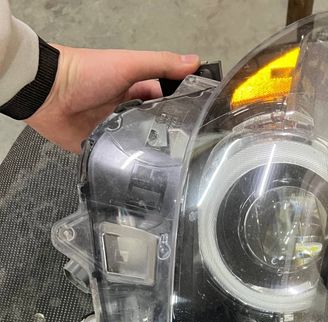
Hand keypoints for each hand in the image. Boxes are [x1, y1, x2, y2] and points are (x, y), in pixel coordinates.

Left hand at [26, 45, 199, 152]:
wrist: (48, 92)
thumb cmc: (86, 72)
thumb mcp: (128, 64)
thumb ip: (160, 64)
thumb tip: (194, 61)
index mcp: (134, 91)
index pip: (164, 102)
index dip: (180, 111)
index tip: (199, 124)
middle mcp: (126, 112)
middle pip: (153, 128)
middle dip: (167, 139)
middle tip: (187, 153)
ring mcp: (113, 131)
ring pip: (138, 147)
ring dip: (148, 156)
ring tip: (169, 168)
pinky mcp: (99, 148)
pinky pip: (117, 160)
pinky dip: (126, 166)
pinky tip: (141, 174)